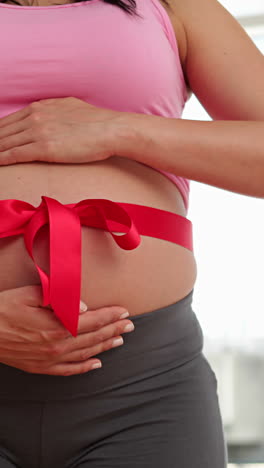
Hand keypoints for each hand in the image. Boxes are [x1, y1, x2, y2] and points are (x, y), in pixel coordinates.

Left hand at [0, 97, 123, 165]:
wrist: (112, 129)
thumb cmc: (97, 122)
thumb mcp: (70, 108)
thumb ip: (54, 112)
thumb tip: (48, 117)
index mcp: (40, 107)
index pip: (9, 121)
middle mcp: (35, 116)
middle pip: (2, 131)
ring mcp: (38, 131)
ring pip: (5, 142)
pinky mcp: (44, 148)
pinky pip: (15, 154)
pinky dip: (2, 159)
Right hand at [0, 285, 134, 375]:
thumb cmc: (4, 308)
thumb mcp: (30, 295)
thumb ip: (59, 299)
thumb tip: (83, 307)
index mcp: (56, 327)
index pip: (92, 321)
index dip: (110, 316)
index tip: (125, 312)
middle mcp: (57, 346)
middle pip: (93, 338)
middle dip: (114, 330)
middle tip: (131, 326)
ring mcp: (49, 359)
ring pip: (85, 354)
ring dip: (105, 347)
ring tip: (120, 340)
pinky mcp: (41, 367)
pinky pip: (69, 370)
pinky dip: (85, 368)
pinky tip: (97, 364)